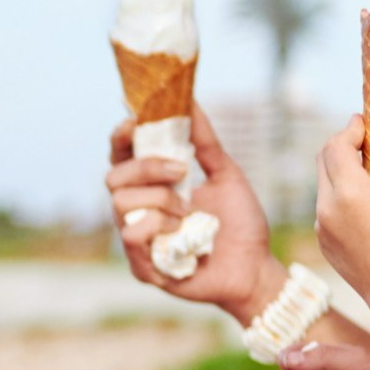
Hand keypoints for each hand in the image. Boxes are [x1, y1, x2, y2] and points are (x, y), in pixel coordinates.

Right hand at [107, 103, 275, 321]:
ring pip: (120, 204)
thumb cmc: (240, 224)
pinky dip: (160, 229)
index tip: (135, 119)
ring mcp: (137, 238)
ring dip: (160, 201)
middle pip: (113, 176)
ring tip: (189, 214)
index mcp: (153, 186)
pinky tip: (184, 236)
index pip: (121, 156)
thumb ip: (205, 142)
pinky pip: (132, 236)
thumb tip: (191, 101)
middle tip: (182, 170)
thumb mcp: (227, 175)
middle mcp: (139, 210)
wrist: (256, 268)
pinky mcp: (142, 266)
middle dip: (147, 168)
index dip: (121, 136)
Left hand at [313, 116, 369, 316]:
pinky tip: (364, 201)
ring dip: (340, 172)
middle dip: (342, 146)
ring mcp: (322, 228)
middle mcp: (327, 208)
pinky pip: (326, 209)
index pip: (336, 146)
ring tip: (368, 170)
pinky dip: (339, 196)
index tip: (364, 122)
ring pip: (323, 186)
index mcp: (349, 193)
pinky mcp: (325, 243)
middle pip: (322, 162)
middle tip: (365, 140)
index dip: (349, 129)